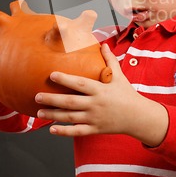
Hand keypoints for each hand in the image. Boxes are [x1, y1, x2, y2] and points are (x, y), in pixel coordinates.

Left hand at [35, 44, 168, 146]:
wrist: (138, 116)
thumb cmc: (127, 94)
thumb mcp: (120, 76)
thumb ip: (110, 60)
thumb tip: (103, 44)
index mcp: (100, 90)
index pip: (80, 84)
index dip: (65, 79)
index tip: (51, 75)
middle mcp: (96, 104)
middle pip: (71, 102)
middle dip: (52, 99)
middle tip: (37, 96)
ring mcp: (94, 118)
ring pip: (70, 118)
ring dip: (53, 115)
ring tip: (39, 112)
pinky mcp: (95, 129)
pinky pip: (77, 132)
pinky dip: (64, 132)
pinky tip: (52, 130)